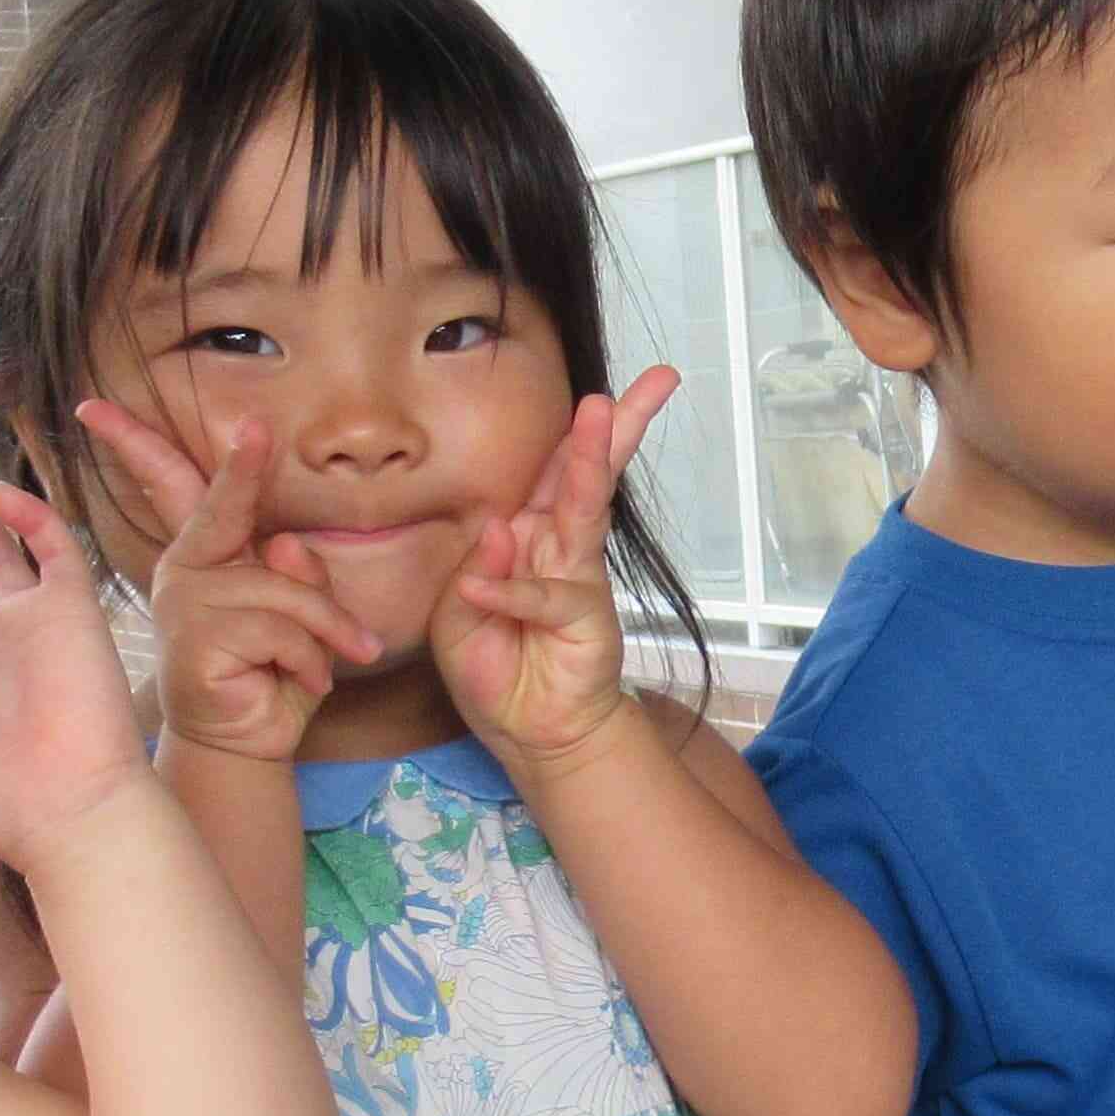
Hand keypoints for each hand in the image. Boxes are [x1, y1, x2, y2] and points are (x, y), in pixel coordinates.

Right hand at [67, 400, 382, 767]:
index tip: (95, 408)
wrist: (248, 745)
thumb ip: (301, 575)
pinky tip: (306, 680)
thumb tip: (285, 544)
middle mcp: (185, 570)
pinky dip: (311, 658)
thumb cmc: (272, 676)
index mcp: (205, 556)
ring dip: (326, 630)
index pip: (174, 488)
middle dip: (243, 468)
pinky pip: (279, 628)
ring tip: (332, 661)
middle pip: (224, 509)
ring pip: (282, 589)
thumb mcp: (301, 618)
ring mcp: (185, 603)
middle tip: (258, 428)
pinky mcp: (196, 640)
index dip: (137, 444)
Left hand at [436, 369, 680, 780]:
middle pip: (585, 475)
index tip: (601, 392)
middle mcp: (557, 549)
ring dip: (588, 462)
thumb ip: (474, 571)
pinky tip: (483, 592)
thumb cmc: (497, 671)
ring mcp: (576, 579)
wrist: (531, 736)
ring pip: (582, 511)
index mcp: (527, 538)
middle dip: (616, 426)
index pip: (549, 474)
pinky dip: (511, 592)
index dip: (571, 434)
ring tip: (605, 414)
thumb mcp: (457, 619)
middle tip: (658, 380)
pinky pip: (544, 595)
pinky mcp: (583, 617)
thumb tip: (499, 525)